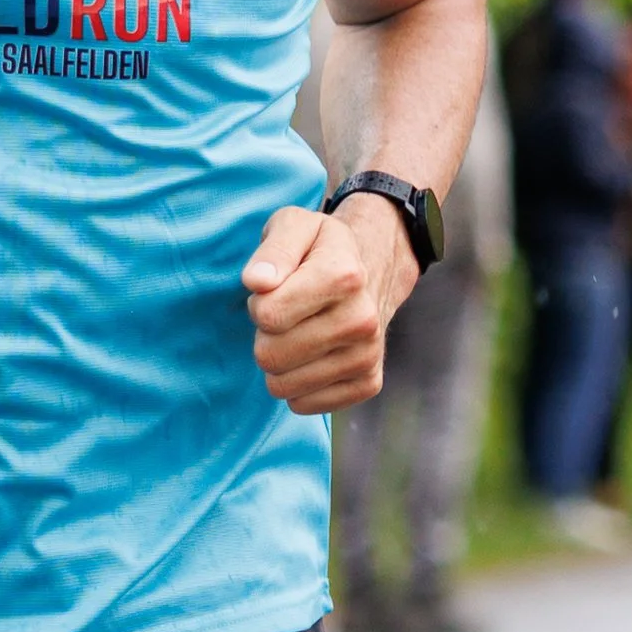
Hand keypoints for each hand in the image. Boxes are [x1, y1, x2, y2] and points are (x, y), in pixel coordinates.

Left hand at [243, 196, 419, 411]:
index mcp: (343, 275)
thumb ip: (274, 249)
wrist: (374, 269)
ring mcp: (367, 355)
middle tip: (287, 314)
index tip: (276, 289)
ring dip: (280, 362)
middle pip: (270, 356)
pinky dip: (298, 384)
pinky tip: (313, 356)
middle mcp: (362, 319)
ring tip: (300, 333)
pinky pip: (302, 404)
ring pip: (282, 386)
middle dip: (266, 335)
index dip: (259, 303)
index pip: (268, 315)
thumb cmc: (320, 250)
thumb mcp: (294, 226)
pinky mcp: (368, 384)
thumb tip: (258, 282)